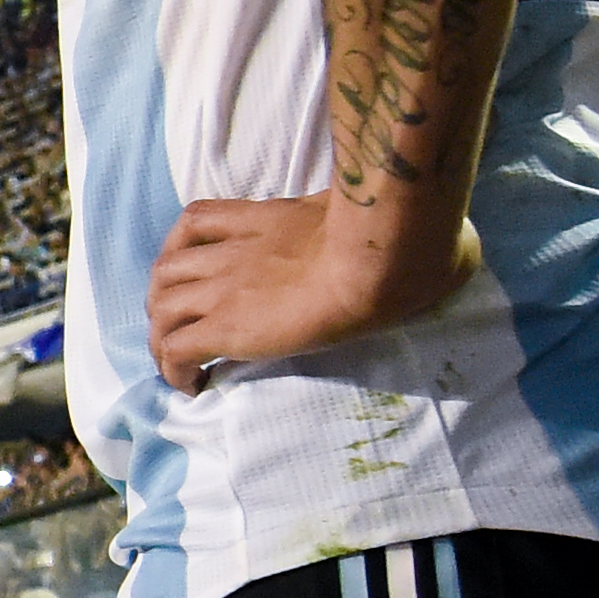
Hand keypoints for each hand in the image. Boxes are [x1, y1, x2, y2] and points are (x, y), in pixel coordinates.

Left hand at [143, 197, 444, 389]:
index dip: (182, 250)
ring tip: (180, 361)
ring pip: (160, 309)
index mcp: (262, 219)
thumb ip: (369, 219)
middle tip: (179, 325)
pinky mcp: (226, 327)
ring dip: (162, 335)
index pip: (196, 222)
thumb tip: (438, 236)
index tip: (192, 275)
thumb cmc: (391, 236)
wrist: (377, 260)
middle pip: (166, 268)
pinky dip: (172, 369)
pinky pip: (175, 350)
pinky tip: (191, 385)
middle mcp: (232, 251)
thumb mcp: (368, 213)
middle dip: (164, 298)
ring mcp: (223, 288)